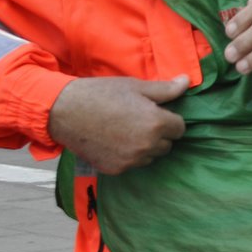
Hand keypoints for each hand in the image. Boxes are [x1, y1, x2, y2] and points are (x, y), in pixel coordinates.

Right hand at [48, 76, 187, 174]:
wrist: (64, 111)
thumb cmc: (101, 94)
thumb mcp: (136, 87)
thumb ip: (166, 89)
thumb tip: (187, 82)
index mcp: (156, 124)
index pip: (180, 128)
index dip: (169, 119)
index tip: (155, 112)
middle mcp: (147, 146)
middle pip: (167, 144)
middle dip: (159, 133)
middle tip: (138, 119)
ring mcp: (131, 160)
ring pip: (151, 156)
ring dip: (145, 146)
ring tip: (125, 129)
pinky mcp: (116, 169)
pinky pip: (132, 164)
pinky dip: (128, 156)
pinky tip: (113, 141)